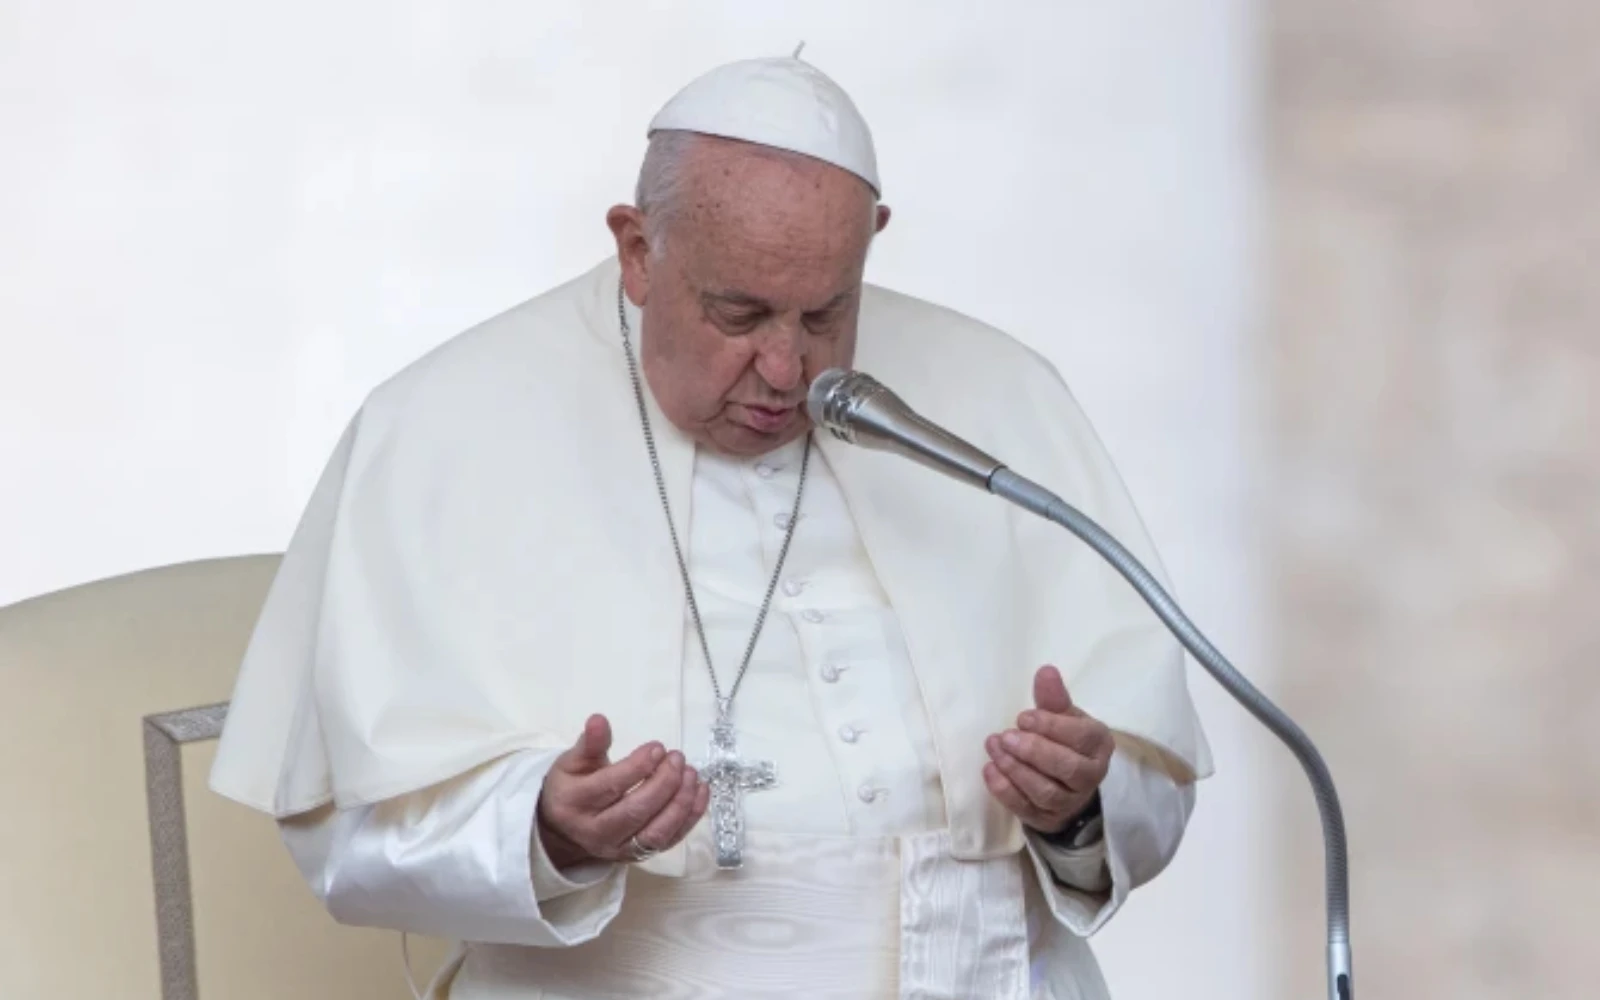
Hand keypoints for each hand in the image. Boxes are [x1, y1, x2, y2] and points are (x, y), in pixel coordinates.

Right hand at [536, 714, 709, 868]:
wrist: (565, 830)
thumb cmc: (572, 787)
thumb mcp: (571, 762)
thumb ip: (590, 743)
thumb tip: (599, 719)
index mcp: (575, 802)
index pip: (610, 786)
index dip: (637, 767)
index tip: (658, 748)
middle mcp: (595, 831)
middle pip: (635, 811)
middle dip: (663, 783)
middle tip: (677, 758)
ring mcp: (618, 848)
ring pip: (655, 833)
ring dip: (680, 803)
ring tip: (692, 774)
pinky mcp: (638, 856)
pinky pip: (669, 841)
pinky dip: (690, 818)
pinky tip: (700, 792)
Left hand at [982, 665, 1112, 834]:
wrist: (1066, 785)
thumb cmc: (1064, 742)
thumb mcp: (1064, 717)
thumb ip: (1054, 698)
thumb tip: (1046, 671)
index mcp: (1098, 744)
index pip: (1081, 737)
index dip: (1051, 727)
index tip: (1023, 718)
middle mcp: (1090, 775)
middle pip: (1067, 768)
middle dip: (1034, 751)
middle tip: (1006, 736)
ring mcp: (1069, 801)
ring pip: (1046, 791)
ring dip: (1016, 770)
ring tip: (994, 748)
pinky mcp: (1046, 818)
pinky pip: (1026, 808)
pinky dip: (1005, 791)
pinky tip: (989, 770)